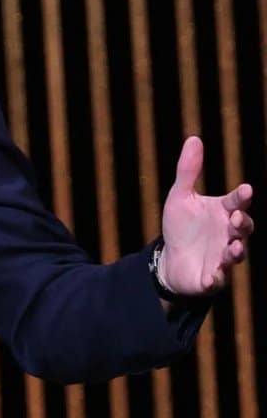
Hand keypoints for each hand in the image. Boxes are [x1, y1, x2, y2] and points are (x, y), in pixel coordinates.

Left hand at [159, 136, 253, 294]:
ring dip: (236, 251)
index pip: (237, 201)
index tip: (246, 190)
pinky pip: (217, 279)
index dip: (242, 197)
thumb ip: (188, 171)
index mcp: (223, 212)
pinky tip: (212, 275)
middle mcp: (228, 234)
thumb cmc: (182, 226)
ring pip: (236, 254)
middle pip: (243, 227)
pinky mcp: (212, 277)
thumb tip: (194, 138)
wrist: (170, 258)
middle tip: (236, 218)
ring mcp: (222, 256)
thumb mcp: (180, 196)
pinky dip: (216, 277)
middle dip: (242, 223)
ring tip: (234, 246)